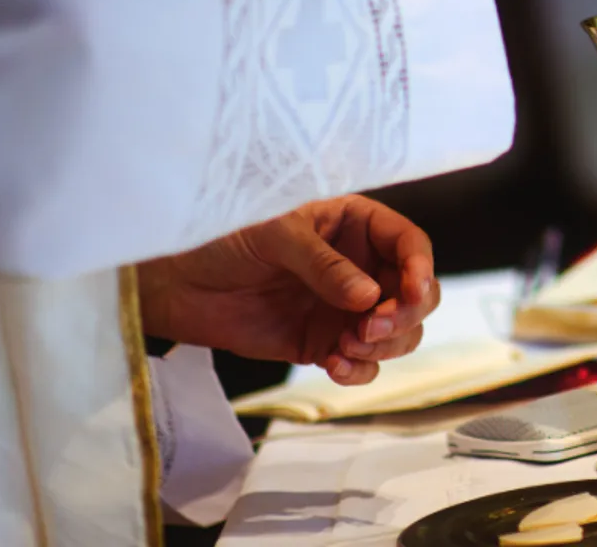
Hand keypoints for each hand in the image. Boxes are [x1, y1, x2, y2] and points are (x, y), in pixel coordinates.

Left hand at [138, 195, 436, 385]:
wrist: (176, 284)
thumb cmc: (223, 238)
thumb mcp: (276, 236)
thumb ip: (325, 265)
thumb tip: (368, 296)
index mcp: (355, 226)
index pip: (410, 244)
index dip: (420, 268)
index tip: (411, 292)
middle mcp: (360, 266)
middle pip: (417, 294)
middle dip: (405, 315)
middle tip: (371, 327)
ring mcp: (345, 308)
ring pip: (399, 333)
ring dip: (384, 346)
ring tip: (345, 347)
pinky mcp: (324, 342)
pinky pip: (363, 363)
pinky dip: (358, 370)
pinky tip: (333, 365)